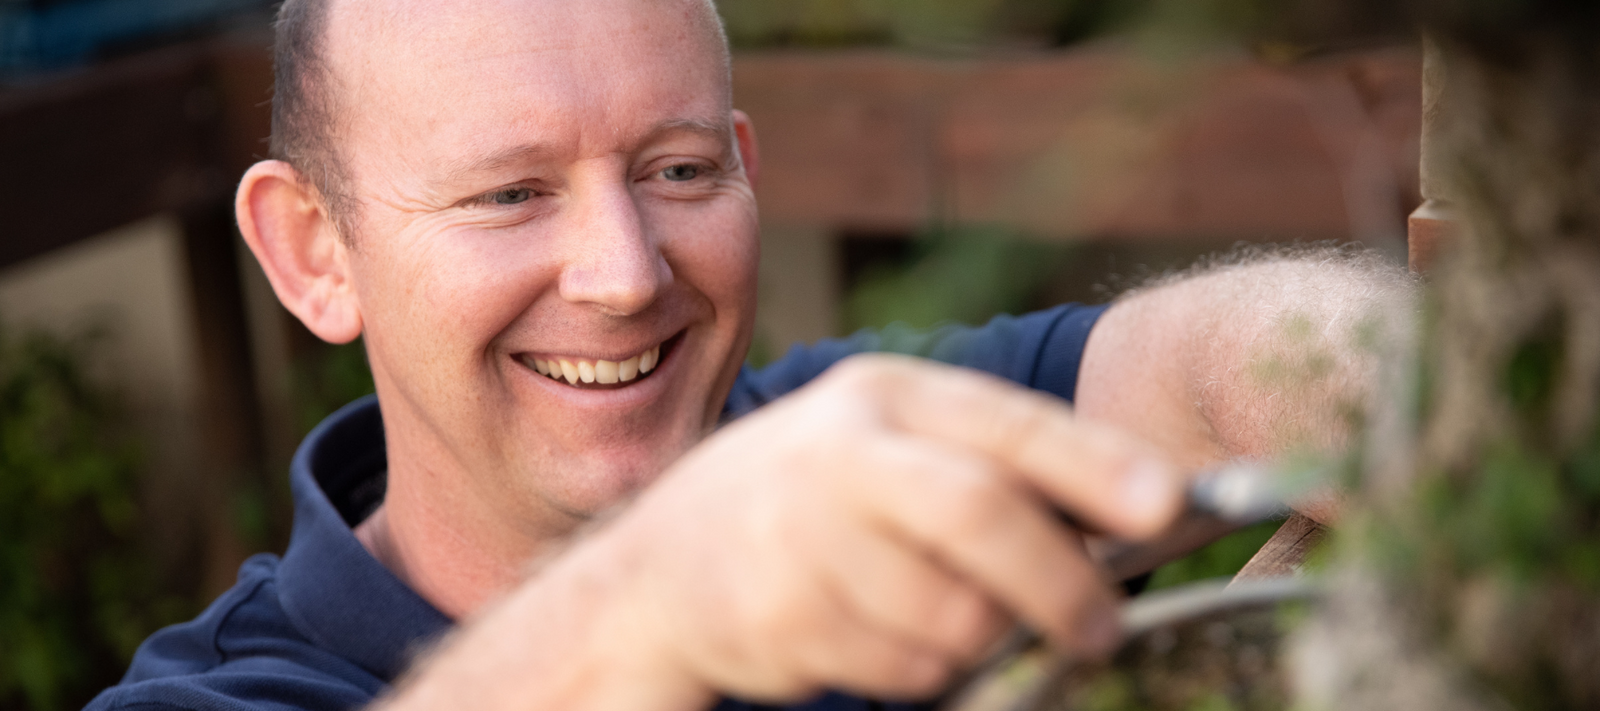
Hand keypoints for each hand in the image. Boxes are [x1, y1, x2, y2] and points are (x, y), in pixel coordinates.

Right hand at [589, 354, 1184, 703]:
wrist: (660, 564)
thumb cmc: (813, 498)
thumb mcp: (890, 444)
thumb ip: (997, 462)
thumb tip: (1151, 507)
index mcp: (883, 396)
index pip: (1004, 425)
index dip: (1094, 465)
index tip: (1168, 505)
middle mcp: (837, 453)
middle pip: (981, 515)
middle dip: (1061, 583)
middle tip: (1101, 627)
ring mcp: (798, 536)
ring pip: (951, 614)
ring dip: (980, 636)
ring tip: (948, 615)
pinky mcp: (776, 617)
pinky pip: (902, 667)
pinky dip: (922, 668)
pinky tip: (879, 633)